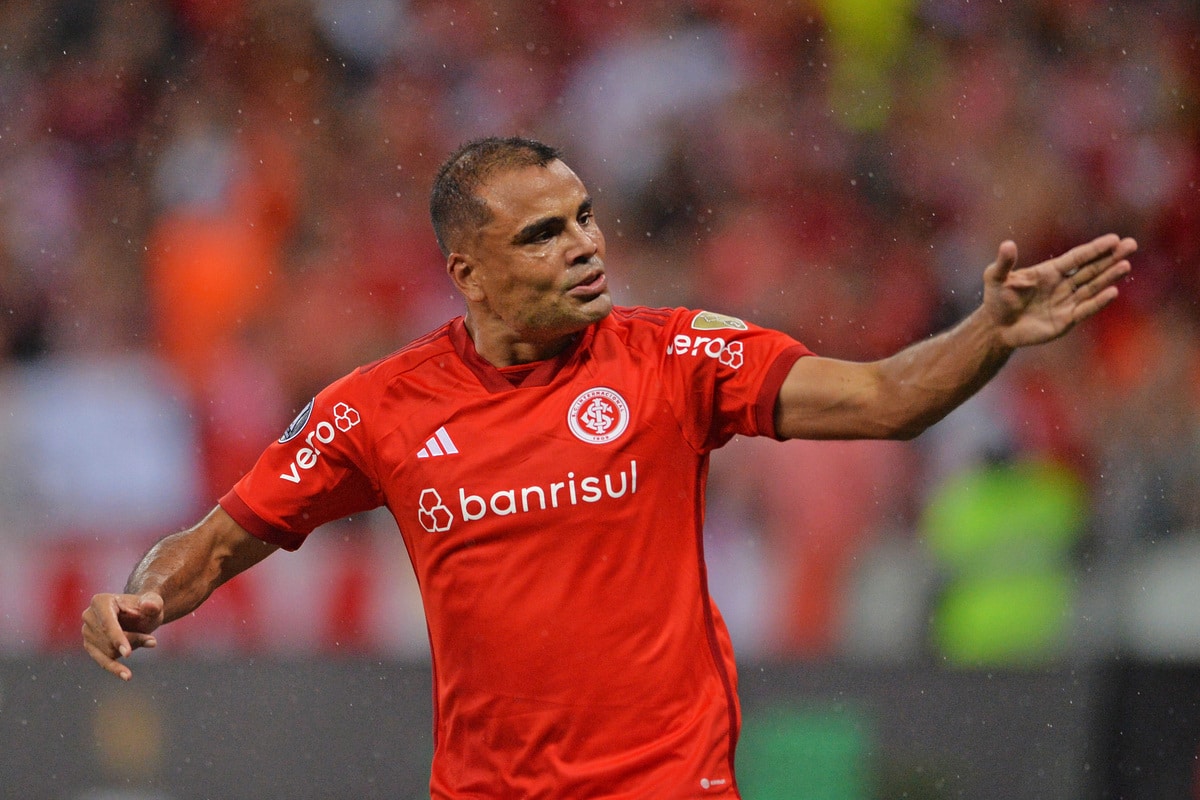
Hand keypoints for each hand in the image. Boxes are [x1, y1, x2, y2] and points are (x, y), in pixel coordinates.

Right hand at [81, 591, 163, 680]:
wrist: (142, 615)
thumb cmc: (148, 608)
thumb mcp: (155, 604)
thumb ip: (154, 603)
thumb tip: (148, 605)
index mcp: (100, 601)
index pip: (108, 624)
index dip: (118, 638)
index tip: (128, 654)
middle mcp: (88, 616)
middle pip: (109, 639)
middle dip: (132, 642)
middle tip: (153, 641)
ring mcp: (87, 632)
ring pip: (108, 651)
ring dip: (130, 649)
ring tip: (148, 640)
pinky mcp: (90, 646)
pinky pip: (102, 661)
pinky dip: (115, 668)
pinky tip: (127, 676)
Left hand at [982, 234, 1135, 348]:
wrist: (996, 327)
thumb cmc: (996, 299)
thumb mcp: (995, 278)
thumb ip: (1004, 262)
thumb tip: (1007, 244)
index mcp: (1050, 271)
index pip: (1077, 257)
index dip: (1095, 248)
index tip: (1114, 239)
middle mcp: (1063, 285)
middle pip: (1091, 269)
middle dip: (1111, 258)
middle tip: (1131, 245)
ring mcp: (1066, 302)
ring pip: (1092, 287)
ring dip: (1109, 276)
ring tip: (1125, 265)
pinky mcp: (1065, 320)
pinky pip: (1085, 309)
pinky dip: (1098, 301)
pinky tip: (1112, 291)